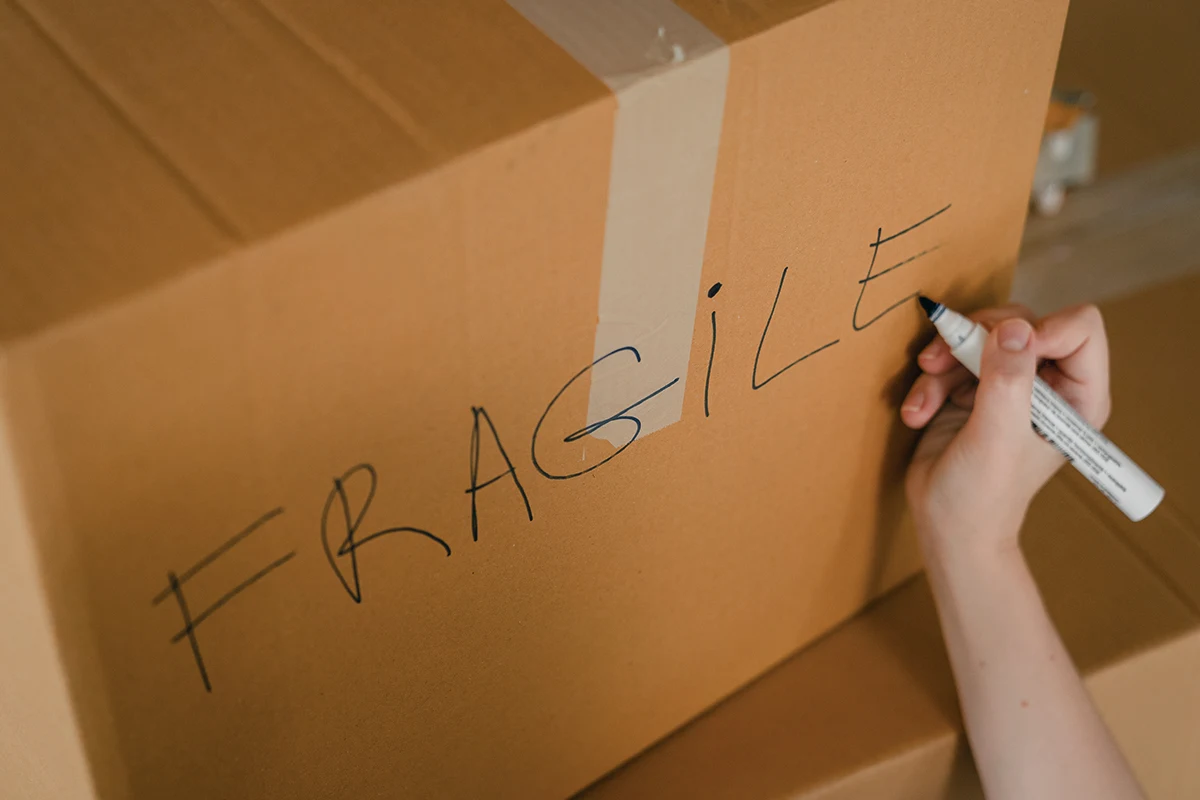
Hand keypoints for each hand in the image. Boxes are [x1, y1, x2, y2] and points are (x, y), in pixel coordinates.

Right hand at [901, 303, 1111, 553]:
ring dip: (943, 363)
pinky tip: (917, 414)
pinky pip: (951, 358)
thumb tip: (1014, 326)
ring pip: (979, 336)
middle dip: (976, 339)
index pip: (1080, 329)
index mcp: (1078, 396)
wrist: (947, 526)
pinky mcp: (974, 388)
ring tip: (922, 400)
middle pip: (1021, 321)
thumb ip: (1009, 379)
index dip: (1040, 329)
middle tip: (940, 361)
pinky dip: (928, 383)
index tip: (1000, 350)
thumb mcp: (998, 436)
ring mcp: (1009, 385)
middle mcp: (1049, 385)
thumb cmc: (983, 496)